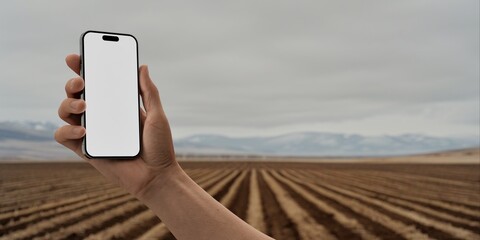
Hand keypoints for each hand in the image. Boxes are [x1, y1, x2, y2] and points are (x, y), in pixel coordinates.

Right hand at [55, 54, 177, 196]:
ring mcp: (92, 133)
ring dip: (67, 103)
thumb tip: (141, 66)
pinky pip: (64, 137)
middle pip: (76, 94)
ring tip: (84, 105)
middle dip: (72, 83)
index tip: (77, 57)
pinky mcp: (86, 150)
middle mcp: (102, 117)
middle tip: (81, 82)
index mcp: (118, 106)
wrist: (157, 177)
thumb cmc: (160, 147)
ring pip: (66, 111)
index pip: (97, 83)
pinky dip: (67, 130)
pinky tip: (83, 129)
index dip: (83, 69)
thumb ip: (148, 93)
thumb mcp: (157, 116)